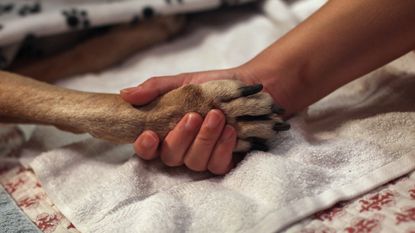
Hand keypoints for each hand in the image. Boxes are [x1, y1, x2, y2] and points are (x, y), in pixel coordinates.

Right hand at [120, 68, 258, 174]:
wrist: (247, 87)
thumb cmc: (211, 85)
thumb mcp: (183, 81)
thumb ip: (155, 88)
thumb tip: (125, 93)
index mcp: (165, 130)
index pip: (147, 149)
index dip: (144, 147)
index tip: (149, 134)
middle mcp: (181, 148)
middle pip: (170, 157)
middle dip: (181, 137)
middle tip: (194, 116)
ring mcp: (201, 156)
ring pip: (194, 162)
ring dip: (204, 140)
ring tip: (217, 116)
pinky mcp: (222, 161)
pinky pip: (216, 166)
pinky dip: (222, 148)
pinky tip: (230, 131)